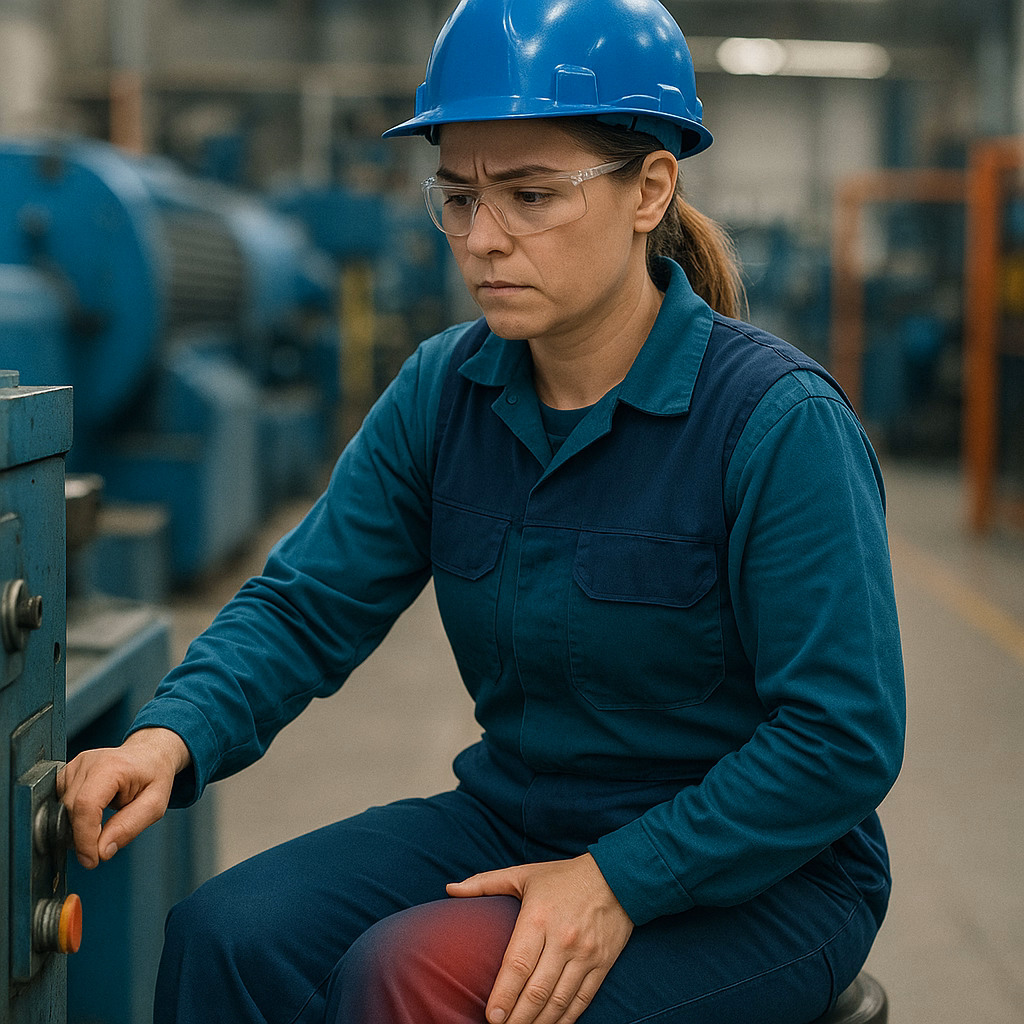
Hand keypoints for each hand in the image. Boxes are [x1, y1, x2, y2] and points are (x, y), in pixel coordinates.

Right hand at [57, 728, 190, 868]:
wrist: (149, 755)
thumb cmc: (154, 775)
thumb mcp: (155, 804)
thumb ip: (129, 828)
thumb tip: (101, 850)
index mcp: (111, 766)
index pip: (86, 806)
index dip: (84, 839)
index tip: (92, 859)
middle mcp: (88, 763)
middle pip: (70, 811)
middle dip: (83, 837)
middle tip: (103, 845)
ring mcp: (75, 767)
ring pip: (61, 810)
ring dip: (77, 827)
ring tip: (102, 824)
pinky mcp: (67, 774)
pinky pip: (59, 804)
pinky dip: (72, 817)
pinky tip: (91, 815)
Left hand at [446, 854, 633, 1023]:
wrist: (617, 877)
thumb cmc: (563, 877)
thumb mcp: (523, 874)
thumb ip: (485, 883)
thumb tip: (450, 889)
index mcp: (538, 918)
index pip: (517, 965)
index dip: (503, 995)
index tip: (491, 1016)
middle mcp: (562, 940)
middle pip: (536, 991)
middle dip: (517, 1018)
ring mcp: (584, 955)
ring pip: (559, 1001)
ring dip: (539, 1023)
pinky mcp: (601, 965)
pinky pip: (582, 1000)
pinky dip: (566, 1020)